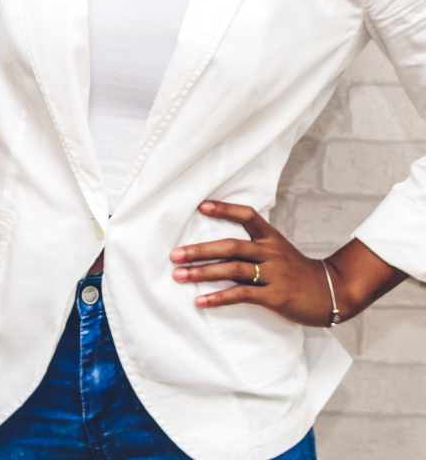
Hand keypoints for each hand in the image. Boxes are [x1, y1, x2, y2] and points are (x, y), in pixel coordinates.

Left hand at [170, 200, 337, 326]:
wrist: (332, 293)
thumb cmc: (296, 271)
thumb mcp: (278, 249)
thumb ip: (253, 243)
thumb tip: (217, 243)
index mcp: (270, 237)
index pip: (247, 215)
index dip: (224, 209)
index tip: (201, 206)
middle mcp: (270, 252)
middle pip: (230, 246)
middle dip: (199, 250)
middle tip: (174, 254)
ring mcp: (274, 274)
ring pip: (232, 270)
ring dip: (202, 273)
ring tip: (179, 275)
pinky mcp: (275, 296)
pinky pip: (242, 295)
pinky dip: (219, 298)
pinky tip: (201, 300)